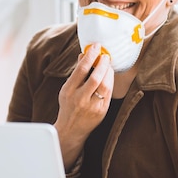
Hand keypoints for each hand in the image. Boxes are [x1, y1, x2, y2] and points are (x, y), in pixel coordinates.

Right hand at [54, 43, 113, 169]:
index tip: (96, 47)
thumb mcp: (67, 89)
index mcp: (69, 91)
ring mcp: (91, 106)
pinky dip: (110, 82)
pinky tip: (109, 76)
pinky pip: (108, 94)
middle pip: (95, 78)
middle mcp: (80, 99)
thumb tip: (83, 55)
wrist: (70, 130)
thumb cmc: (68, 106)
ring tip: (108, 64)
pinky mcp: (101, 112)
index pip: (81, 70)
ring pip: (104, 86)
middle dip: (103, 64)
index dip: (90, 56)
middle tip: (105, 55)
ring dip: (109, 72)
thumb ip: (76, 73)